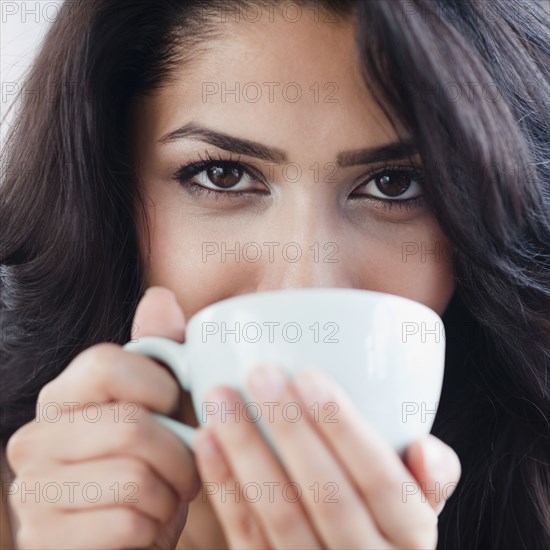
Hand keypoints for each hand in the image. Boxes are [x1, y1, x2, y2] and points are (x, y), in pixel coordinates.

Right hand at [6, 287, 199, 548]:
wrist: (129, 540)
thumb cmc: (152, 464)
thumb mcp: (163, 405)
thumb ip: (161, 350)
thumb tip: (159, 296)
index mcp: (60, 396)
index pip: (106, 363)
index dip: (160, 388)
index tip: (174, 410)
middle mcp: (33, 438)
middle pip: (131, 426)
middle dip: (180, 454)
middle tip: (185, 468)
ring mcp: (31, 493)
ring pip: (135, 478)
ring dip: (171, 494)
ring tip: (167, 496)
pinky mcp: (45, 541)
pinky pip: (127, 524)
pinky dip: (156, 528)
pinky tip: (148, 527)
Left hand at [193, 365, 460, 548]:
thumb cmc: (385, 523)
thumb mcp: (419, 507)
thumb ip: (430, 476)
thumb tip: (423, 446)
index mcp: (411, 536)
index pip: (382, 479)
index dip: (345, 429)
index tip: (309, 376)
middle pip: (327, 494)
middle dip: (290, 429)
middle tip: (260, 374)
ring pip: (280, 515)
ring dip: (246, 451)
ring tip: (221, 397)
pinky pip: (245, 536)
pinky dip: (224, 486)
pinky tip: (207, 440)